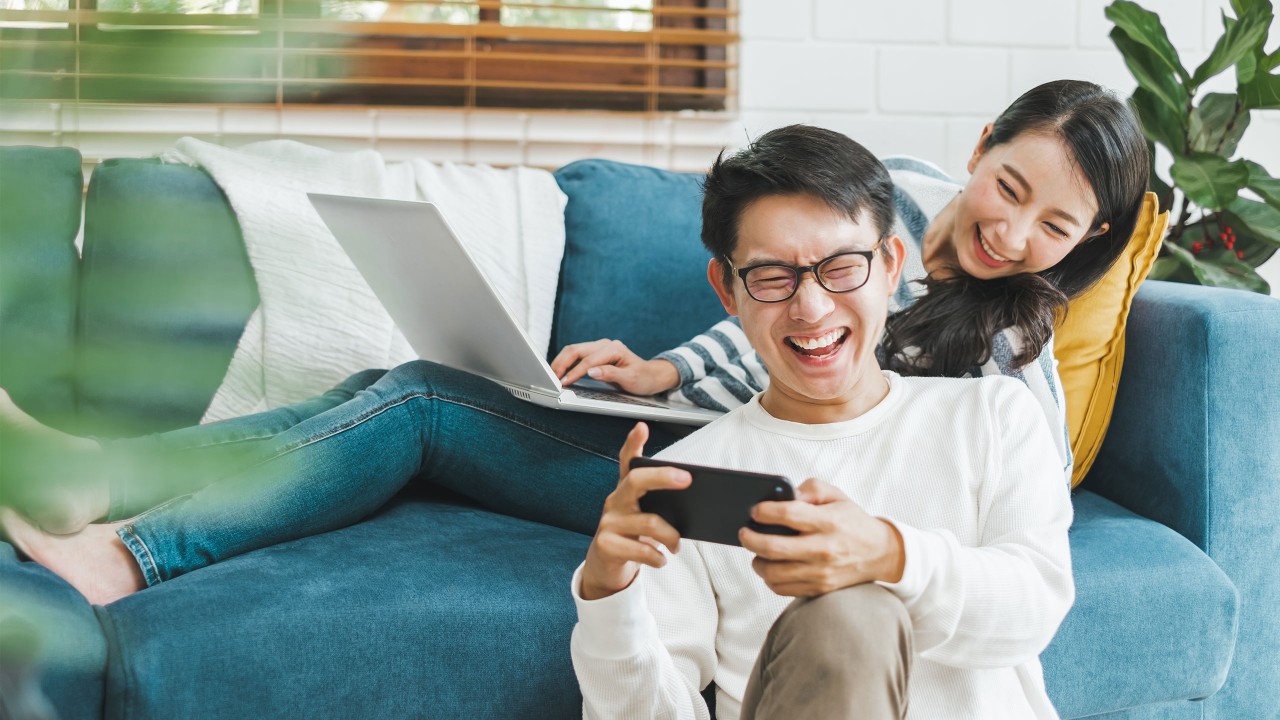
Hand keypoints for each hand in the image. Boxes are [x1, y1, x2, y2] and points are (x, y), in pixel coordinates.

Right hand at [550, 339, 679, 395]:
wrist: (651, 375)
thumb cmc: (643, 378)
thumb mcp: (630, 379)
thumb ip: (611, 374)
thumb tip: (591, 371)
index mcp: (613, 348)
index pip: (588, 361)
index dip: (574, 372)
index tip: (564, 383)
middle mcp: (605, 344)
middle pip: (576, 350)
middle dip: (561, 364)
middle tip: (551, 378)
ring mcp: (599, 347)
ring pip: (573, 351)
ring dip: (561, 362)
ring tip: (551, 375)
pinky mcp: (596, 353)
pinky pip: (577, 355)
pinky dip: (566, 363)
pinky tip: (560, 371)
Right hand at [580, 423, 690, 600]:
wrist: (605, 566)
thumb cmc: (632, 536)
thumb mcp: (644, 515)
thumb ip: (662, 504)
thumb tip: (696, 499)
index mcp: (626, 490)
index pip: (627, 461)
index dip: (633, 443)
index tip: (642, 427)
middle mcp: (615, 501)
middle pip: (636, 480)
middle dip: (663, 476)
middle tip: (687, 479)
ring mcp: (608, 523)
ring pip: (648, 522)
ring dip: (670, 535)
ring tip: (677, 545)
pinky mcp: (606, 545)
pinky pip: (641, 549)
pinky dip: (657, 556)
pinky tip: (662, 559)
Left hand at [739, 478, 904, 596]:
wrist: (880, 553)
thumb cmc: (852, 521)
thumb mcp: (837, 495)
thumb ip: (810, 488)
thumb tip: (787, 495)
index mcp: (827, 521)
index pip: (788, 514)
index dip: (764, 511)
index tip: (755, 511)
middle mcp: (823, 548)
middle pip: (773, 547)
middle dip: (750, 538)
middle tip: (744, 532)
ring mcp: (820, 572)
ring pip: (774, 572)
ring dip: (757, 561)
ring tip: (756, 551)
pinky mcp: (819, 588)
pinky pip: (783, 588)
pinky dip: (770, 578)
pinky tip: (770, 566)